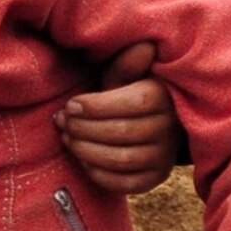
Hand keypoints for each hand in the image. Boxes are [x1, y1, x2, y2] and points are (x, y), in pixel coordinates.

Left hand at [57, 39, 179, 194]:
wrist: (157, 125)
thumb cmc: (133, 93)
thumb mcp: (130, 75)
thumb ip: (128, 64)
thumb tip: (143, 46)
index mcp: (163, 98)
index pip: (130, 104)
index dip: (96, 107)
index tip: (71, 105)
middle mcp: (169, 130)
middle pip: (121, 133)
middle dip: (83, 128)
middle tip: (62, 121)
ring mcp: (163, 158)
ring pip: (120, 160)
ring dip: (85, 150)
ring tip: (67, 137)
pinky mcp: (154, 179)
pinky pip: (123, 184)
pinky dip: (97, 173)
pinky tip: (82, 158)